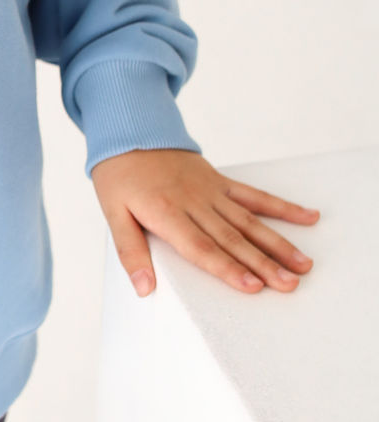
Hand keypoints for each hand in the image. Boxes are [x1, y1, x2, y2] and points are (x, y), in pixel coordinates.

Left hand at [90, 148, 319, 297]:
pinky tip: (308, 217)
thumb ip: (130, 252)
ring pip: (250, 221)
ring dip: (278, 243)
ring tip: (303, 264)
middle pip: (233, 239)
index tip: (253, 286)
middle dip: (263, 264)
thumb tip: (143, 288)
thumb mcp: (113, 215)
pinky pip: (255, 195)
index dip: (227, 268)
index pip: (201, 247)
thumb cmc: (119, 177)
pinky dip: (282, 207)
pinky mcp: (221, 182)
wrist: (129, 133)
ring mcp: (211, 191)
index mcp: (166, 213)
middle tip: (289, 285)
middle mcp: (194, 202)